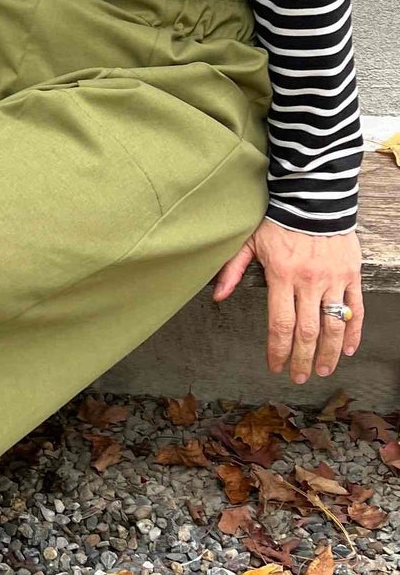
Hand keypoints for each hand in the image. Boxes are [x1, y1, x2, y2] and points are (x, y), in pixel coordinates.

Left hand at [211, 218, 363, 382]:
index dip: (278, 351)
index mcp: (281, 276)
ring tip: (324, 370)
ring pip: (333, 325)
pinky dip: (354, 331)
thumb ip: (233, 270)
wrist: (313, 197)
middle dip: (303, 360)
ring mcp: (333, 279)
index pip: (280, 325)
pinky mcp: (351, 273)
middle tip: (299, 377)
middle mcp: (309, 282)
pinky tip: (348, 348)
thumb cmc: (277, 220)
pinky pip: (355, 308)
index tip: (275, 367)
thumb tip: (218, 296)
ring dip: (329, 352)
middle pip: (307, 332)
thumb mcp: (249, 241)